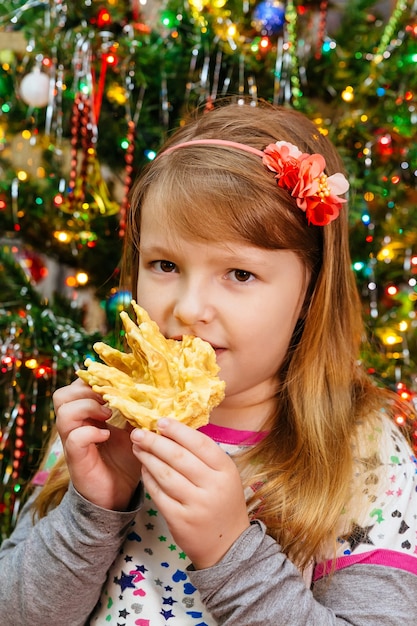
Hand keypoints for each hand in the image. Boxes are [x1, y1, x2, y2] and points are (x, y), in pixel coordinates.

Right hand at [54, 378, 140, 510]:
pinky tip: (106, 435)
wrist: (119, 494)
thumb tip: (151, 390)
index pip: (76, 386)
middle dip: (86, 391)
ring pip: (64, 411)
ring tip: (107, 415)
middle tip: (108, 399)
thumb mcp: (134, 430)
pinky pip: (75, 437)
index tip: (114, 384)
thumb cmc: (126, 460)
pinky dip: (91, 432)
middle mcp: (75, 425)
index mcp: (87, 415)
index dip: (92, 380)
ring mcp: (72, 441)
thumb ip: (135, 411)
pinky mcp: (77, 458)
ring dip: (88, 407)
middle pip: (62, 395)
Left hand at [131, 418, 249, 568]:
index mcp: (225, 470)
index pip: (200, 443)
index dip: (178, 430)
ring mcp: (196, 505)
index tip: (160, 421)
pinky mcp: (180, 520)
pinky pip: (159, 494)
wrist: (227, 546)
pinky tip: (143, 469)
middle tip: (138, 432)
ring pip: (165, 474)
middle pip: (178, 457)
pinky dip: (148, 479)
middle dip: (155, 442)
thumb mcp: (224, 476)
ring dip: (148, 458)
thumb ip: (204, 456)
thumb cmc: (223, 503)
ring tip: (137, 447)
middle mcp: (213, 486)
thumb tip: (173, 432)